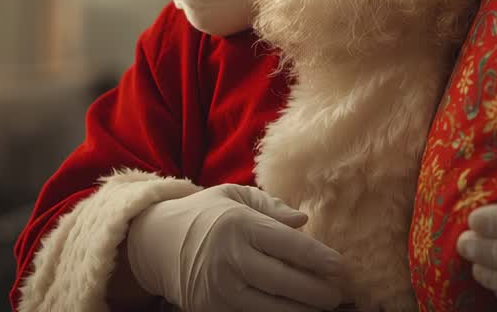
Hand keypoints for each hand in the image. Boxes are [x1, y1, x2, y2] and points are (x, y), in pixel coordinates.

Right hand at [126, 183, 344, 310]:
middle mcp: (229, 259)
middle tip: (338, 294)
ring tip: (323, 307)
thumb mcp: (236, 196)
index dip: (318, 258)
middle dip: (317, 291)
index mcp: (239, 226)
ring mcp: (220, 290)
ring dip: (301, 310)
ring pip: (271, 307)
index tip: (340, 266)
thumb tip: (304, 221)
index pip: (288, 245)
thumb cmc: (206, 215)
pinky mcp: (212, 310)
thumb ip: (272, 207)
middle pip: (284, 281)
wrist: (156, 243)